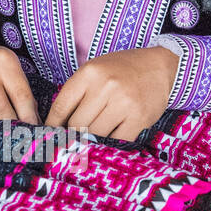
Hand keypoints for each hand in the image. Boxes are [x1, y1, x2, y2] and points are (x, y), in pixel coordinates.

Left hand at [45, 47, 178, 139]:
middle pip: (77, 125)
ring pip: (95, 135)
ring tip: (94, 137)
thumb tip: (57, 125)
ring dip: (93, 140)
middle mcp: (106, 86)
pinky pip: (117, 141)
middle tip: (74, 140)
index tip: (50, 136)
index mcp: (89, 73)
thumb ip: (77, 93)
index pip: (61, 107)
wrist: (160, 67)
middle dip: (74, 135)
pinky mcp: (139, 118)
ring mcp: (124, 103)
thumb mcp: (95, 70)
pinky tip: (111, 138)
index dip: (53, 126)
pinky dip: (112, 144)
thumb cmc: (122, 70)